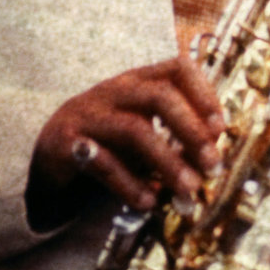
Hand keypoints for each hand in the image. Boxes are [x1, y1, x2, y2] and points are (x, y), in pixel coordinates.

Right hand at [27, 57, 224, 226]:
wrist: (49, 153)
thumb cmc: (109, 140)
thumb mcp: (145, 130)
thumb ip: (175, 138)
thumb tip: (213, 157)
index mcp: (139, 81)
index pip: (177, 68)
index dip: (203, 93)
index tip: (220, 128)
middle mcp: (116, 91)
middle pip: (160, 96)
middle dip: (191, 131)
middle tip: (212, 165)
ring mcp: (90, 114)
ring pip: (134, 130)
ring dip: (167, 162)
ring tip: (188, 190)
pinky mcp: (67, 143)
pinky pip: (102, 162)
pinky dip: (129, 184)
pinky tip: (148, 201)